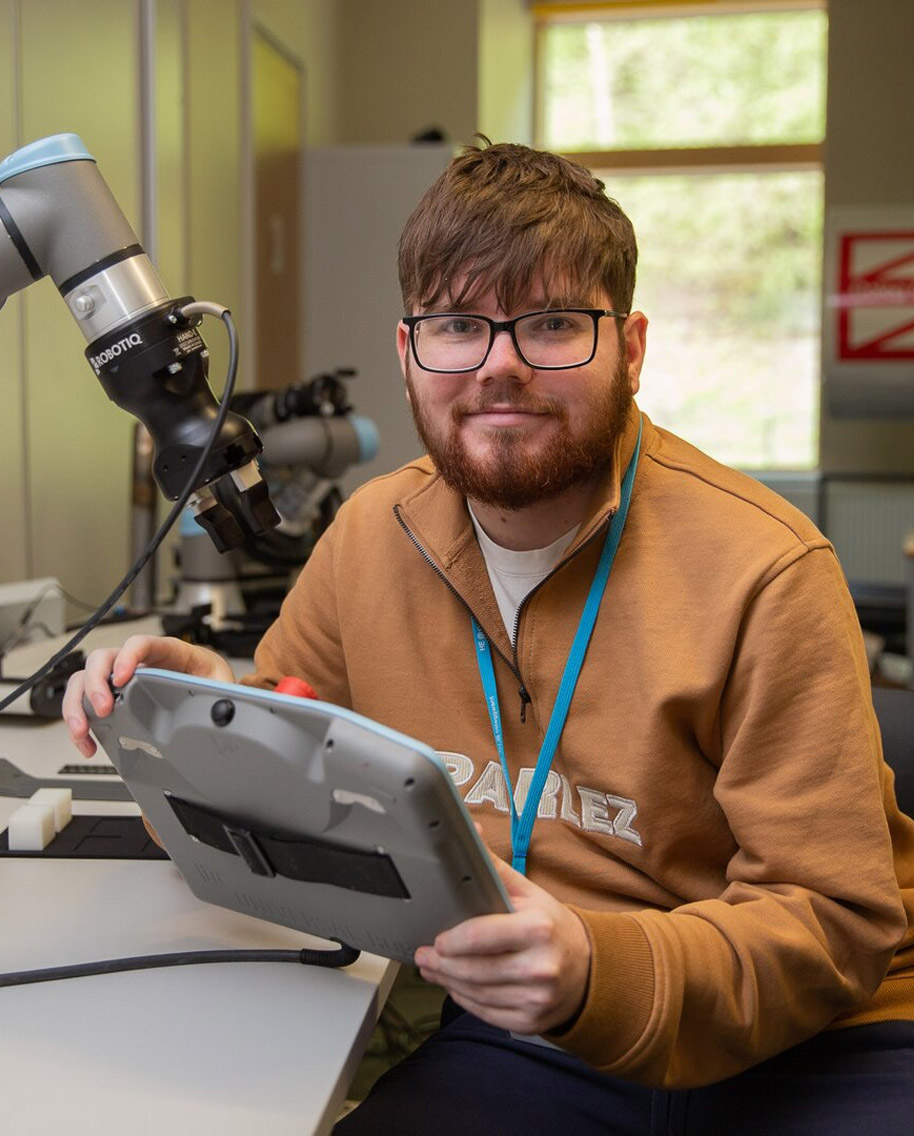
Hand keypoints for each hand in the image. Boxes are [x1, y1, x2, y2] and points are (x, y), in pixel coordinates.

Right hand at [62, 635, 234, 757]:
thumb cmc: (209, 677)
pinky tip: (88, 742)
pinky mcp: (112, 695)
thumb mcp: (220, 681)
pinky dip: (80, 723)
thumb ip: (219, 689)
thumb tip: (222, 706)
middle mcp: (138, 660)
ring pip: (85, 679)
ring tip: (84, 730)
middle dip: (96, 683)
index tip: (123, 677)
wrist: (206, 687)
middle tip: (104, 709)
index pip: (141, 643)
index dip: (128, 657)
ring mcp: (121, 676)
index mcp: (166, 651)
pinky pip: (85, 702)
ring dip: (78, 704)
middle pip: (103, 658)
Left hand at [414, 853, 591, 1035]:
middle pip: (474, 970)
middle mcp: (540, 966)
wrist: (587, 967)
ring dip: (448, 982)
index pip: (482, 937)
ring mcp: (537, 998)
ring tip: (434, 970)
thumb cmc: (549, 925)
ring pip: (476, 994)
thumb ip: (494, 867)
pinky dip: (466, 1000)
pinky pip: (486, 1012)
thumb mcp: (527, 892)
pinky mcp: (531, 1021)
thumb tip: (471, 831)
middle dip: (441, 964)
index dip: (453, 940)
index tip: (436, 939)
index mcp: (538, 928)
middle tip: (423, 956)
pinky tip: (457, 987)